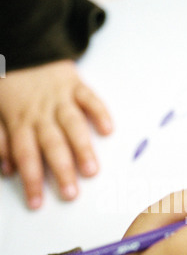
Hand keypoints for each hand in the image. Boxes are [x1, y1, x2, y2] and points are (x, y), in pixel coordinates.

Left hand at [0, 60, 112, 208]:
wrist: (24, 51)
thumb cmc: (11, 89)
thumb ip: (1, 142)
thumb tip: (8, 170)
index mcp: (20, 122)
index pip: (25, 156)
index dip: (31, 181)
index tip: (37, 203)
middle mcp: (41, 114)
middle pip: (52, 145)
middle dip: (61, 171)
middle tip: (71, 194)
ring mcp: (59, 99)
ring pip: (72, 125)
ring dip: (82, 148)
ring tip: (92, 170)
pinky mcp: (75, 86)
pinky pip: (89, 98)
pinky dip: (99, 112)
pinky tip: (108, 129)